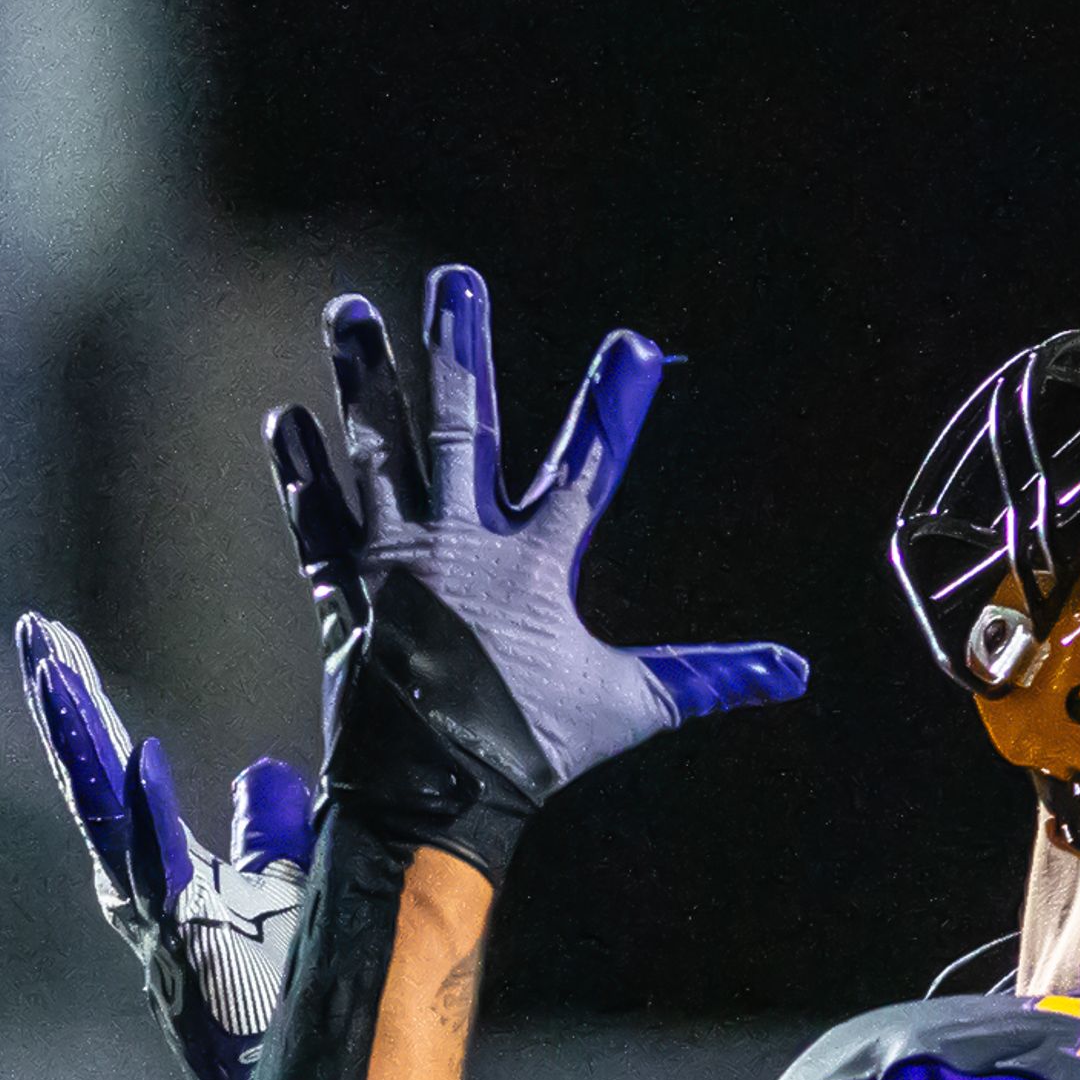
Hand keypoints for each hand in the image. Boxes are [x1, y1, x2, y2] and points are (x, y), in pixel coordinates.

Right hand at [17, 612, 311, 1079]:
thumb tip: (262, 772)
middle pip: (96, 786)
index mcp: (165, 883)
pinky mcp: (191, 952)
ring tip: (58, 667)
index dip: (83, 714)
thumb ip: (268, 833)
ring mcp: (163, 926)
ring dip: (85, 743)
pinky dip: (146, 817)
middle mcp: (149, 901)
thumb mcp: (285, 895)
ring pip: (111, 819)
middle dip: (65, 710)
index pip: (115, 778)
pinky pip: (163, 875)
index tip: (50, 646)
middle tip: (36, 637)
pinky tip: (140, 756)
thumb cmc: (290, 1009)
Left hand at [266, 264, 807, 875]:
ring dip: (364, 378)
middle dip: (462, 346)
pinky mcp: (343, 590)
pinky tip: (285, 420)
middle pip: (464, 423)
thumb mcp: (628, 708)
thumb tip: (794, 671)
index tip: (636, 342)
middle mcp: (460, 544)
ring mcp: (394, 561)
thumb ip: (708, 677)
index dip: (615, 401)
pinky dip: (301, 471)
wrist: (427, 801)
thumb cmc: (528, 751)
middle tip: (455, 279)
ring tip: (347, 310)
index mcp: (535, 563)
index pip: (588, 463)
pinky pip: (316, 517)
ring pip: (379, 448)